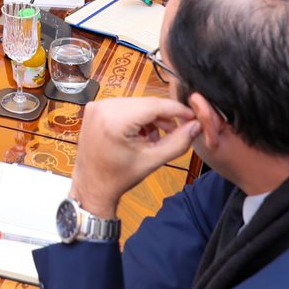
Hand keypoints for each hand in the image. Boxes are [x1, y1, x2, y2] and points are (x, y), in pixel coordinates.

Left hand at [70, 97, 199, 217]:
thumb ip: (177, 142)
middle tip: (175, 130)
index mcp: (114, 121)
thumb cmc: (119, 177)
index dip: (176, 109)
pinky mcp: (94, 108)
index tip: (192, 115)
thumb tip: (196, 125)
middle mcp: (103, 107)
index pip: (154, 105)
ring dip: (150, 117)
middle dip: (163, 115)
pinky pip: (124, 105)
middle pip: (145, 103)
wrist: (92, 185)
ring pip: (136, 103)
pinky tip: (140, 133)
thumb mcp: (152, 161)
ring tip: (155, 137)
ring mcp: (96, 106)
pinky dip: (136, 116)